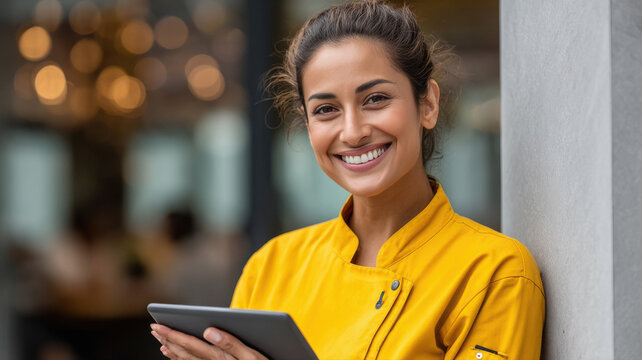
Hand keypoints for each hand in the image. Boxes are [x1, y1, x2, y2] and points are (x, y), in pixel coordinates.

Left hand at [150, 323, 267, 359]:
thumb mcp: (253, 355)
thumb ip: (231, 343)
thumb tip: (209, 330)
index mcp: (220, 358)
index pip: (190, 344)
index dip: (172, 334)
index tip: (157, 325)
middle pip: (185, 352)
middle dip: (168, 339)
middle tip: (153, 329)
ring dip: (172, 349)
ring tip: (160, 340)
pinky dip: (180, 359)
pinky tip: (175, 355)